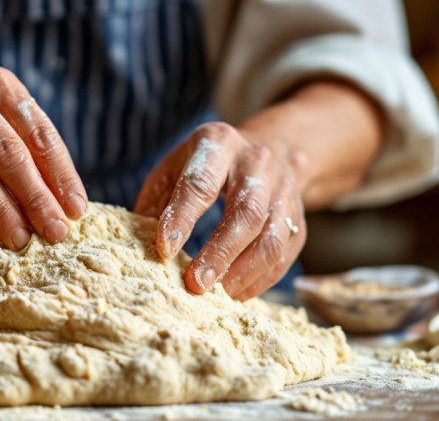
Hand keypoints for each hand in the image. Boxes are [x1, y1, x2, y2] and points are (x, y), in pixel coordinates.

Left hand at [134, 122, 310, 299]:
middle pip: (245, 213)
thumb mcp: (175, 166)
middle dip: (219, 253)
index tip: (165, 249)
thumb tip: (139, 245)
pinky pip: (285, 254)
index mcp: (218, 144)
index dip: (182, 217)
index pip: (200, 183)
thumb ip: (157, 201)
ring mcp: (284, 190)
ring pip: (271, 239)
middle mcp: (257, 163)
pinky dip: (261, 280)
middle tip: (195, 284)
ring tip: (217, 295)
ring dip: (243, 274)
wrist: (269, 148)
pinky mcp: (298, 217)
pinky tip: (237, 293)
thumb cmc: (207, 165)